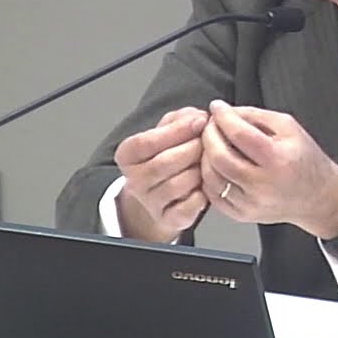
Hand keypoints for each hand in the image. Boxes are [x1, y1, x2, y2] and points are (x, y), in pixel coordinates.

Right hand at [113, 106, 208, 241]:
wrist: (161, 194)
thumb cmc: (167, 156)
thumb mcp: (168, 130)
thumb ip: (181, 118)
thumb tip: (198, 117)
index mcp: (128, 155)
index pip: (146, 141)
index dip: (177, 130)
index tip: (200, 120)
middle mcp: (134, 180)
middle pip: (164, 163)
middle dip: (193, 148)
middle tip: (209, 141)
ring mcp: (150, 202)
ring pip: (178, 185)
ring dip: (199, 170)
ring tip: (208, 161)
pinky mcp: (168, 219)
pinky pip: (189, 206)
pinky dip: (202, 194)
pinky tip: (206, 183)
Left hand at [201, 100, 337, 238]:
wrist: (318, 197)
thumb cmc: (306, 161)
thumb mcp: (289, 128)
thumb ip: (256, 116)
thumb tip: (227, 112)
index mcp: (278, 160)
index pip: (239, 134)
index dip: (223, 116)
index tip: (217, 107)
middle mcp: (263, 185)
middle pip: (219, 157)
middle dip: (209, 135)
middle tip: (210, 124)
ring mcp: (251, 203)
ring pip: (211, 176)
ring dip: (205, 155)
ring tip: (211, 143)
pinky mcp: (242, 215)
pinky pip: (213, 194)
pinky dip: (209, 176)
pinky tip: (216, 164)